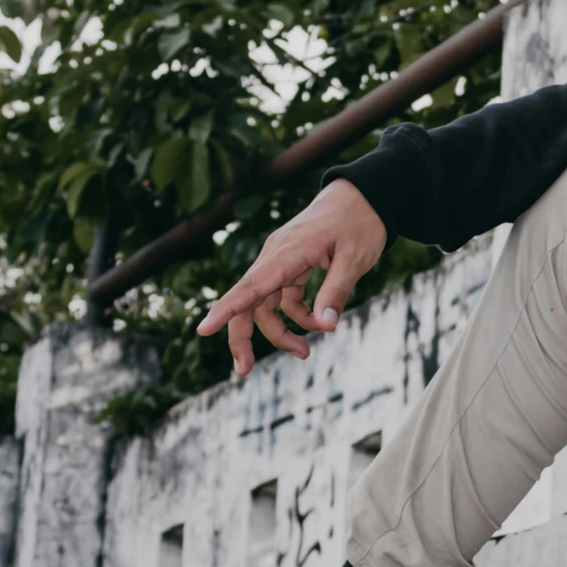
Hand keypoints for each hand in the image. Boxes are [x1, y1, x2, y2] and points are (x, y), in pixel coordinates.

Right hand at [197, 178, 387, 377]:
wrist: (362, 195)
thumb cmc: (360, 223)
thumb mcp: (355, 259)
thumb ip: (336, 292)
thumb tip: (325, 326)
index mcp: (287, 253)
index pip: (251, 286)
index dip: (226, 310)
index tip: (204, 329)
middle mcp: (275, 256)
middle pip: (247, 301)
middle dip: (242, 337)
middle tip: (244, 371)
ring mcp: (280, 261)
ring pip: (265, 304)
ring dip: (279, 331)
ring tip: (305, 353)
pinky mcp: (289, 265)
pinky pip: (282, 297)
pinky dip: (296, 314)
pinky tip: (317, 325)